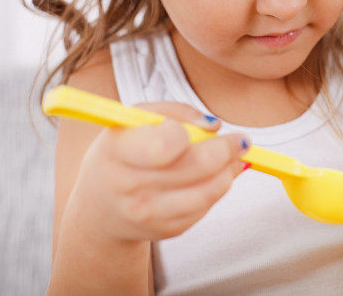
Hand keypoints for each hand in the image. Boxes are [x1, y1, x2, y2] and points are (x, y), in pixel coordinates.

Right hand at [66, 101, 249, 242]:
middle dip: (228, 149)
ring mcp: (148, 214)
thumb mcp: (138, 118)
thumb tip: (214, 125)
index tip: (208, 127)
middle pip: (198, 167)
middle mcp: (129, 187)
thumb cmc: (125, 149)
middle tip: (242, 140)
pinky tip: (215, 176)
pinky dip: (216, 189)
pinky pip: (205, 208)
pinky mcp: (165, 230)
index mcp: (119, 150)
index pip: (166, 145)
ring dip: (229, 171)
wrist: (100, 204)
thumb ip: (177, 112)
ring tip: (234, 157)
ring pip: (209, 191)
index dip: (191, 133)